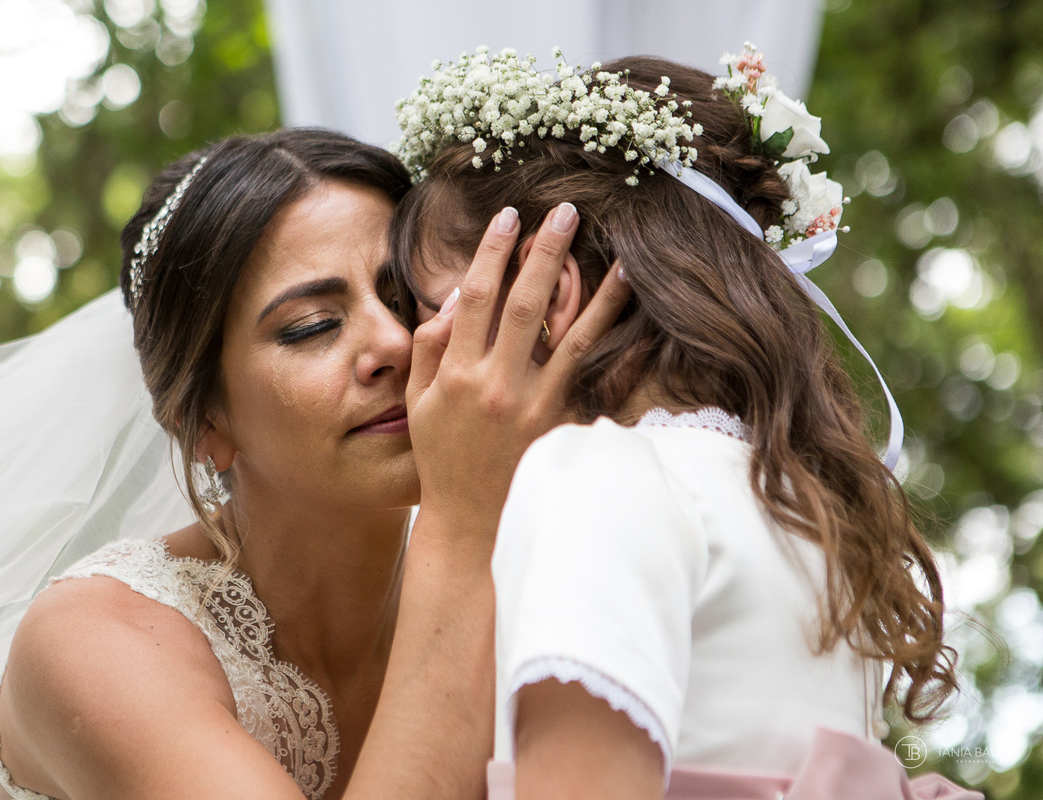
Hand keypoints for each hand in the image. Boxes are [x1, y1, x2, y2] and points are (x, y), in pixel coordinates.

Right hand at [407, 203, 630, 539]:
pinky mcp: (558, 420)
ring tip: (606, 247)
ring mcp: (530, 403)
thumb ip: (429, 348)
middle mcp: (493, 384)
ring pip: (564, 331)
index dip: (491, 252)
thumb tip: (453, 299)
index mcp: (454, 375)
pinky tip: (624, 306)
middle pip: (522, 302)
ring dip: (586, 285)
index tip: (507, 218)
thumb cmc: (441, 459)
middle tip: (562, 211)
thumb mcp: (417, 404)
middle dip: (542, 252)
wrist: (471, 521)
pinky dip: (606, 334)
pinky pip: (585, 368)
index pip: (474, 298)